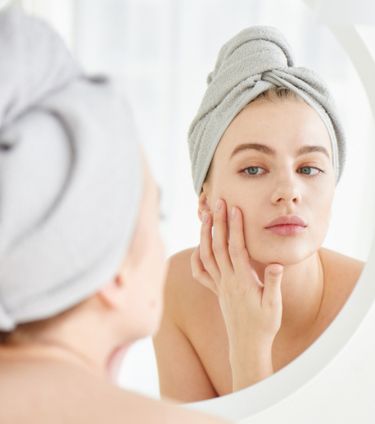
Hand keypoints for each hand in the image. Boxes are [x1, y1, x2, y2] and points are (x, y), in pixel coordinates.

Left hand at [191, 198, 283, 389]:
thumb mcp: (274, 306)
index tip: (234, 208)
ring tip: (205, 215)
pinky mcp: (216, 291)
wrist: (247, 344)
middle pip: (218, 247)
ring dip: (204, 234)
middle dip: (217, 222)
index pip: (236, 248)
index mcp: (242, 281)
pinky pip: (200, 273)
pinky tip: (198, 246)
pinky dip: (196, 258)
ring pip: (206, 256)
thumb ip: (273, 284)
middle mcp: (227, 281)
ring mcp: (219, 285)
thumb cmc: (264, 325)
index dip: (235, 227)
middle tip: (217, 202)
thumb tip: (275, 264)